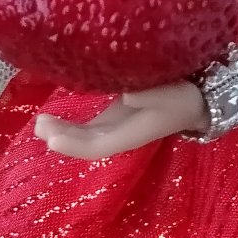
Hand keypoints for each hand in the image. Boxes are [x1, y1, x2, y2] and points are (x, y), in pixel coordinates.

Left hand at [34, 80, 207, 158]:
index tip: (51, 140)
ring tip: (42, 120)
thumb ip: (146, 93)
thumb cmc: (183, 96)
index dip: (73, 145)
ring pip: (85, 134)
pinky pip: (90, 123)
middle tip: (40, 123)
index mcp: (131, 134)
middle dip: (61, 137)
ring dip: (63, 131)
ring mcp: (117, 124)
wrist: (198, 99)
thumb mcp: (168, 93)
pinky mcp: (116, 111)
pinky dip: (72, 121)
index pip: (96, 146)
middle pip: (85, 142)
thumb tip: (123, 92)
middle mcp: (120, 133)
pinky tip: (58, 112)